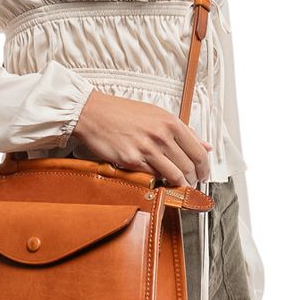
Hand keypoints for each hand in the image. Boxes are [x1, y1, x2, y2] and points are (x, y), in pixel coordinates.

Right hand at [68, 88, 209, 185]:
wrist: (94, 113)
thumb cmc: (123, 113)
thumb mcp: (157, 115)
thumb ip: (184, 131)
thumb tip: (205, 145)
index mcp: (170, 123)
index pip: (198, 152)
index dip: (205, 168)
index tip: (204, 174)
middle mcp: (161, 135)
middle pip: (189, 167)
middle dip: (194, 179)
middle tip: (193, 183)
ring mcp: (147, 149)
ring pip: (175, 175)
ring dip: (180, 185)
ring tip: (180, 186)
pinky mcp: (132, 161)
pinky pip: (153, 177)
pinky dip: (159, 182)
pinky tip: (160, 180)